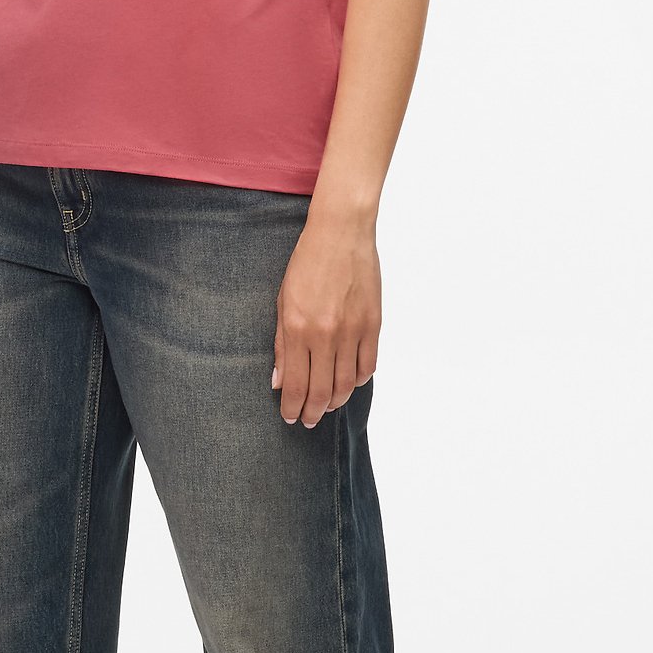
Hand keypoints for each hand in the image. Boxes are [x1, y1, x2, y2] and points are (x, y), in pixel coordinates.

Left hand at [271, 211, 380, 425]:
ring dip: (335, 401)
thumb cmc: (307, 263)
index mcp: (299, 328)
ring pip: (346, 384)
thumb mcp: (283, 301)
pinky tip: (347, 383)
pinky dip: (357, 381)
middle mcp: (327, 334)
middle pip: (321, 392)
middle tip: (308, 419)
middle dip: (313, 412)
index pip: (296, 385)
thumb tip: (279, 382)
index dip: (292, 407)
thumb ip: (282, 344)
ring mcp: (353, 331)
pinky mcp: (373, 324)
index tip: (290, 417)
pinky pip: (368, 366)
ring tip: (326, 406)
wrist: (342, 233)